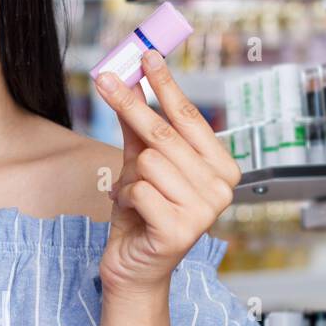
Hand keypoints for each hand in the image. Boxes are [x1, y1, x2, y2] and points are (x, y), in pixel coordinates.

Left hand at [93, 49, 239, 299]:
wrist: (134, 270)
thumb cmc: (142, 217)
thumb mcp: (140, 166)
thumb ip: (139, 129)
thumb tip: (129, 83)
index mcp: (222, 169)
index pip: (190, 118)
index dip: (165, 86)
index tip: (146, 56)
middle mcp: (222, 189)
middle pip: (164, 134)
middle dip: (130, 105)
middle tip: (103, 79)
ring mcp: (204, 212)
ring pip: (148, 161)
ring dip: (129, 177)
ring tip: (133, 196)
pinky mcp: (180, 231)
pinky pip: (138, 190)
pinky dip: (126, 198)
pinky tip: (133, 213)